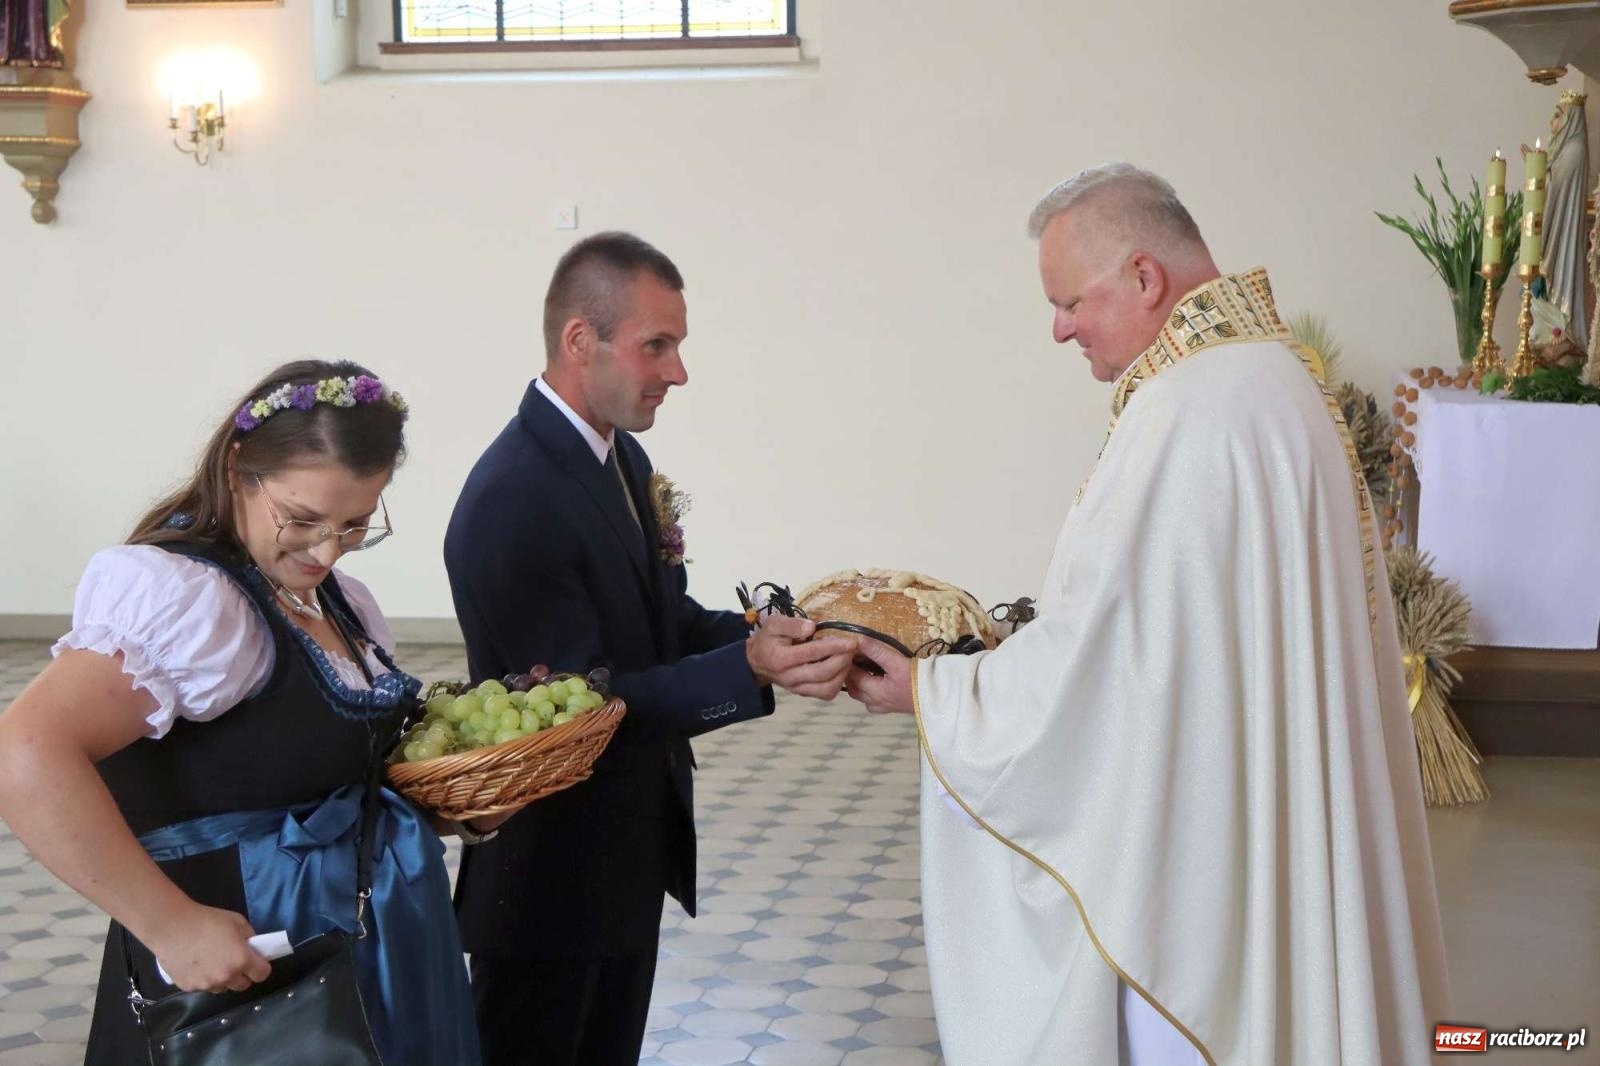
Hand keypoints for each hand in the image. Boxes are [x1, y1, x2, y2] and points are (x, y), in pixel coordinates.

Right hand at [143, 901, 271, 993]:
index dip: (261, 967)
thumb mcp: (237, 922)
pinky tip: (197, 964)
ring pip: (223, 988)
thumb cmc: (206, 920)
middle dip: (242, 974)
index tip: (256, 961)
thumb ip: (250, 937)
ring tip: (212, 961)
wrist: (172, 927)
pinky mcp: (189, 988)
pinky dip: (204, 979)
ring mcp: (207, 985)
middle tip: (234, 960)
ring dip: (223, 979)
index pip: (262, 975)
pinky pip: (204, 987)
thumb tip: (253, 947)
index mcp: (241, 961)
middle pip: (243, 985)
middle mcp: (226, 977)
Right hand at [746, 614, 858, 699]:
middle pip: (823, 673)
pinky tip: (841, 669)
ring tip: (848, 658)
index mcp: (781, 658)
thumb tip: (812, 627)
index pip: (812, 652)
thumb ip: (791, 624)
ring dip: (843, 673)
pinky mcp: (803, 693)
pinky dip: (838, 683)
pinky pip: (826, 694)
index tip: (851, 641)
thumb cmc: (768, 639)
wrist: (757, 661)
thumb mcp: (773, 624)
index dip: (834, 646)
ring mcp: (797, 688)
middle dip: (843, 660)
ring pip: (827, 688)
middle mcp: (789, 677)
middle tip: (853, 648)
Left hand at [845, 637, 914, 713]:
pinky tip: (876, 680)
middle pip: (852, 689)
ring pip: (861, 696)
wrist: (940, 697)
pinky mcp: (892, 707)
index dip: (848, 661)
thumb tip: (858, 638)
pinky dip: (868, 691)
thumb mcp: (897, 662)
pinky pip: (872, 701)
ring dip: (858, 683)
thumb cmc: (918, 680)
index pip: (852, 675)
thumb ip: (877, 651)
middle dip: (850, 673)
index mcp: (874, 691)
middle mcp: (875, 702)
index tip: (849, 648)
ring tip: (863, 667)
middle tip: (853, 657)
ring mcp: (884, 707)